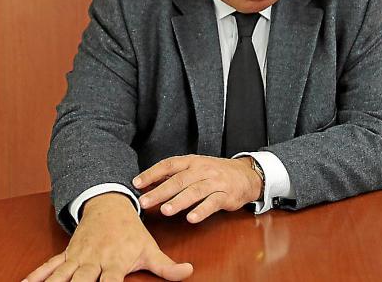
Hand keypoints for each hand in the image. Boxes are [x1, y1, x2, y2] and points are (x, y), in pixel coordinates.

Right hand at [24, 192, 192, 281]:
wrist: (109, 204)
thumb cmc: (132, 231)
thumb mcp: (150, 248)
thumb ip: (167, 266)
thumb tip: (189, 272)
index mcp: (115, 262)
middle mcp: (95, 261)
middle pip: (83, 281)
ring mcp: (79, 257)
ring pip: (62, 275)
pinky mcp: (68, 254)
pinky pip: (50, 266)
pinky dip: (37, 275)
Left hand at [133, 155, 261, 223]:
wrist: (245, 175)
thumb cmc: (214, 173)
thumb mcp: (194, 168)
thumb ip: (172, 176)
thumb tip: (147, 183)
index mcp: (191, 162)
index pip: (168, 165)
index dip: (151, 173)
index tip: (136, 183)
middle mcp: (202, 170)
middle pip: (178, 180)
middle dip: (160, 191)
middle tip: (144, 202)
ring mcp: (215, 182)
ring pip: (194, 191)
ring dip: (179, 201)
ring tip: (165, 211)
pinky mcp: (226, 195)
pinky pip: (212, 203)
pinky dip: (201, 211)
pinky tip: (191, 219)